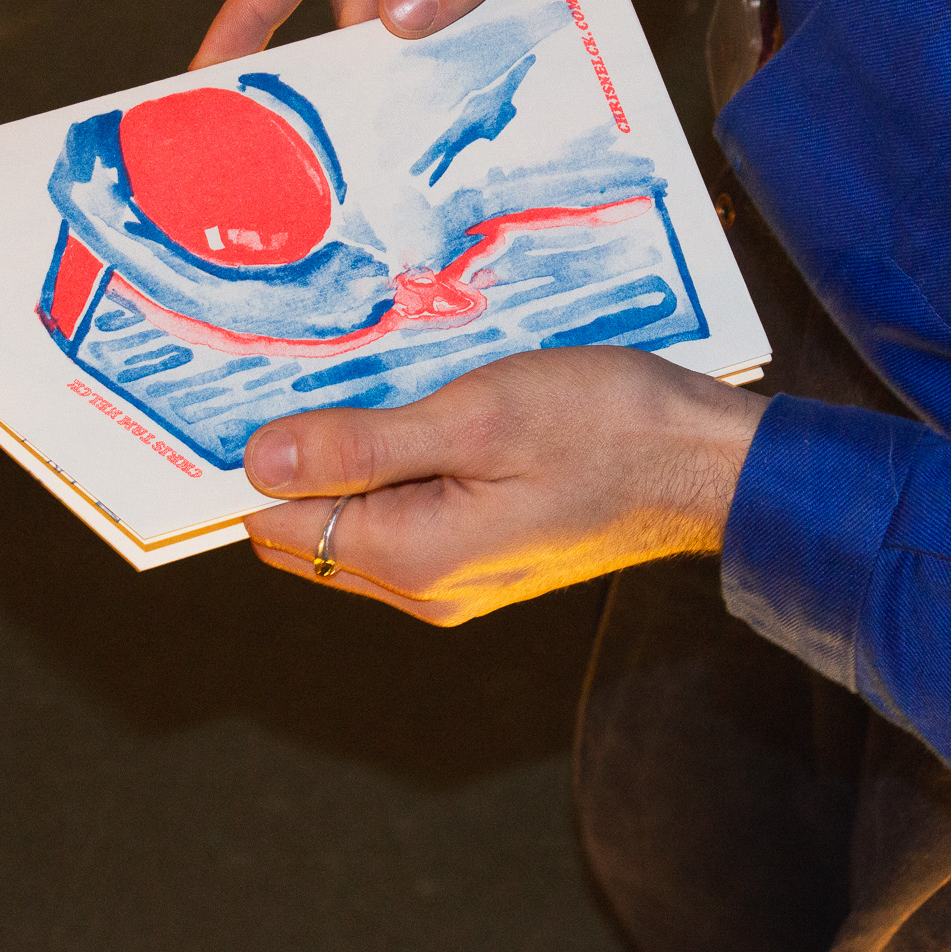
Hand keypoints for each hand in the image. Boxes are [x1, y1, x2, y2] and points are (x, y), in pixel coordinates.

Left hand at [239, 347, 768, 624]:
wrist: (712, 464)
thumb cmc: (609, 429)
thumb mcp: (476, 418)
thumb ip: (361, 447)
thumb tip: (259, 461)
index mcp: (412, 559)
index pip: (277, 523)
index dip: (252, 459)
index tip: (238, 387)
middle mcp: (423, 587)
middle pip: (309, 526)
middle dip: (296, 453)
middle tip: (299, 364)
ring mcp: (456, 577)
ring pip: (357, 516)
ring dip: (349, 452)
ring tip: (368, 374)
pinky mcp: (485, 553)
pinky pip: (405, 511)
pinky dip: (394, 462)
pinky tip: (417, 405)